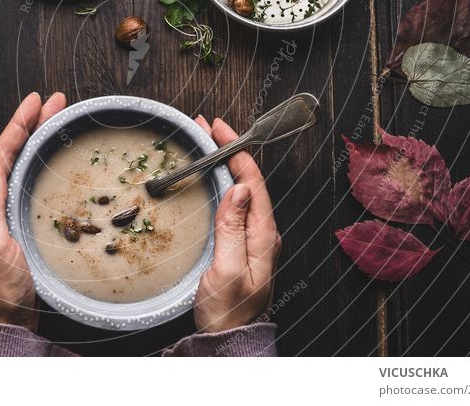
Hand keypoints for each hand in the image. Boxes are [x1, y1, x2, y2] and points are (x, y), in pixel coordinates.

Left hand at [0, 91, 66, 330]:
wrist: (5, 320)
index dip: (17, 125)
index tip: (36, 101)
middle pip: (9, 152)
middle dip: (30, 123)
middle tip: (55, 102)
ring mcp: (0, 210)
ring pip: (18, 162)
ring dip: (35, 137)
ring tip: (55, 118)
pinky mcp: (15, 220)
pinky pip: (26, 179)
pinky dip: (38, 159)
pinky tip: (49, 154)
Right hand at [192, 116, 280, 332]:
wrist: (227, 342)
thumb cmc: (227, 313)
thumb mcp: (226, 271)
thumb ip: (233, 229)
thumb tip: (240, 189)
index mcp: (264, 236)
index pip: (254, 181)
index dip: (237, 151)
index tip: (219, 129)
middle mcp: (262, 233)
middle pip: (248, 181)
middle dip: (229, 150)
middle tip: (206, 127)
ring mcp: (251, 239)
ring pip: (240, 191)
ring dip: (224, 164)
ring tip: (205, 144)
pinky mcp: (239, 245)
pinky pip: (233, 205)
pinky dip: (220, 183)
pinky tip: (209, 178)